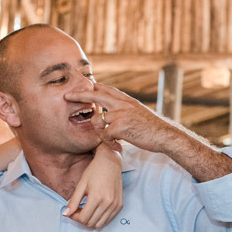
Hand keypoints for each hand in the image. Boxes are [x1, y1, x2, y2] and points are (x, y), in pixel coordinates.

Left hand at [65, 83, 179, 153]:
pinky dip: (109, 142)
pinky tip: (117, 146)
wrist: (164, 136)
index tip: (84, 85)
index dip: (94, 87)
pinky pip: (105, 134)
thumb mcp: (140, 113)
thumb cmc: (154, 129)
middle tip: (67, 96)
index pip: (107, 88)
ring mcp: (120, 114)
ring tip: (110, 140)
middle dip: (79, 94)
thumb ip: (127, 109)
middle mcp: (122, 104)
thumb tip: (117, 111)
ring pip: (98, 119)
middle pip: (96, 95)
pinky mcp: (120, 127)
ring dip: (99, 131)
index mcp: (127, 100)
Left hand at [65, 141, 122, 228]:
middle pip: (91, 223)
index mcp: (96, 198)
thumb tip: (65, 215)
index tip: (71, 211)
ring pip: (100, 224)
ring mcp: (115, 205)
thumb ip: (73, 201)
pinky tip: (96, 209)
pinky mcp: (119, 205)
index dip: (74, 217)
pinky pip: (108, 220)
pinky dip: (100, 218)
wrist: (110, 162)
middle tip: (78, 210)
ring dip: (91, 220)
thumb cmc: (94, 171)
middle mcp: (107, 203)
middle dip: (82, 219)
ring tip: (87, 210)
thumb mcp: (81, 185)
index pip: (83, 218)